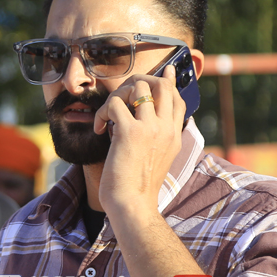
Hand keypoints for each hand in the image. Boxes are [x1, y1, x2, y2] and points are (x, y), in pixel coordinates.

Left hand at [92, 66, 184, 220]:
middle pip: (161, 84)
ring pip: (137, 86)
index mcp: (174, 136)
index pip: (177, 99)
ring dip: (117, 95)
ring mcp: (150, 128)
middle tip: (122, 96)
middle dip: (140, 81)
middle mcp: (166, 128)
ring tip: (109, 115)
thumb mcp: (157, 161)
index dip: (169, 82)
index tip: (165, 71)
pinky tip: (99, 128)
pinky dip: (102, 112)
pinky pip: (115, 103)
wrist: (133, 205)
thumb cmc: (139, 188)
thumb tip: (141, 125)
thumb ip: (157, 140)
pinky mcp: (130, 132)